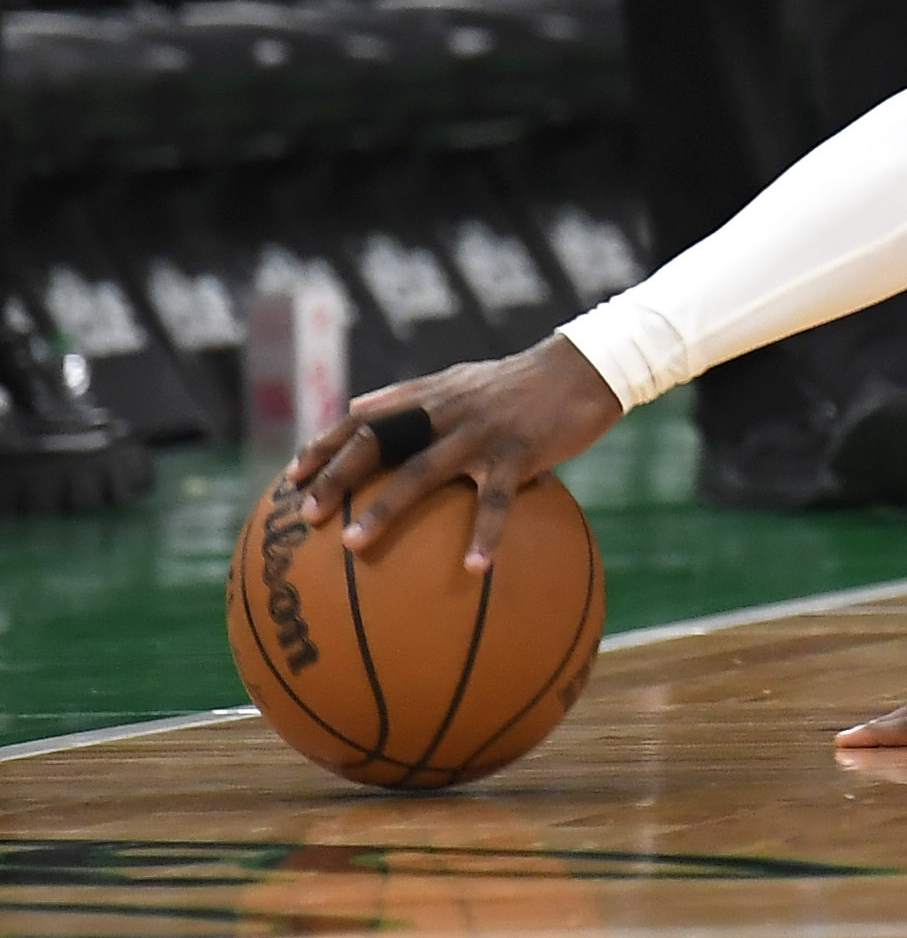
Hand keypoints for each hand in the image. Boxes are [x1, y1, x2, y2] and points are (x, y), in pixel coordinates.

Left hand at [286, 338, 624, 573]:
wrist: (585, 368)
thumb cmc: (520, 381)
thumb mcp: (460, 378)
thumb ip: (410, 396)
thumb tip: (355, 409)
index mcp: (430, 397)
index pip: (363, 417)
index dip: (324, 445)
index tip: (290, 477)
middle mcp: (445, 411)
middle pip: (379, 442)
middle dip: (338, 477)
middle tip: (307, 515)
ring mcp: (480, 432)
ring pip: (422, 471)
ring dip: (386, 509)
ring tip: (354, 546)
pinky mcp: (518, 451)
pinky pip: (496, 500)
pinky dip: (484, 535)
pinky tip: (474, 570)